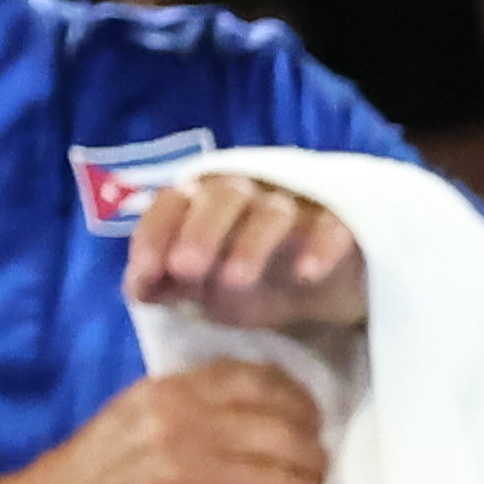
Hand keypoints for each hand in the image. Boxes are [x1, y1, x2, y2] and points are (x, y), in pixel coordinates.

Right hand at [11, 360, 328, 483]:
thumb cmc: (98, 467)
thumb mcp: (139, 410)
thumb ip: (197, 397)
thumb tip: (273, 398)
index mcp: (170, 392)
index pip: (260, 383)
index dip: (302, 402)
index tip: (314, 420)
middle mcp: (183, 427)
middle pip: (286, 435)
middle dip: (314, 455)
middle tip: (318, 470)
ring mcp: (189, 477)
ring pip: (287, 481)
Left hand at [126, 175, 364, 330]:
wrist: (333, 289)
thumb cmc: (259, 282)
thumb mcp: (207, 290)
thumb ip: (169, 286)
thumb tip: (138, 289)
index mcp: (207, 202)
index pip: (173, 203)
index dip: (156, 235)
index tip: (149, 277)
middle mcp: (251, 193)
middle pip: (221, 197)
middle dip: (200, 232)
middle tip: (188, 271)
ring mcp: (300, 205)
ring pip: (272, 211)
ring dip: (250, 243)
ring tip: (236, 281)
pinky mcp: (345, 222)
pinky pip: (333, 224)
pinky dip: (320, 245)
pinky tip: (306, 274)